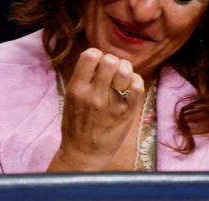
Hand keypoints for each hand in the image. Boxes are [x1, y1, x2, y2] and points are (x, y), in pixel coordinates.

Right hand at [47, 48, 144, 171]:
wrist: (84, 152)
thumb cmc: (75, 124)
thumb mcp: (70, 98)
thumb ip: (82, 79)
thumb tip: (97, 58)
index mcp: (77, 88)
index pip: (90, 55)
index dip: (96, 55)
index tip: (97, 63)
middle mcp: (94, 94)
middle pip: (110, 60)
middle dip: (112, 61)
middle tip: (112, 71)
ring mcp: (112, 104)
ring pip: (125, 71)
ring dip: (125, 69)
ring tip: (122, 77)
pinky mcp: (127, 113)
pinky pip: (138, 87)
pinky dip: (136, 81)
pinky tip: (130, 86)